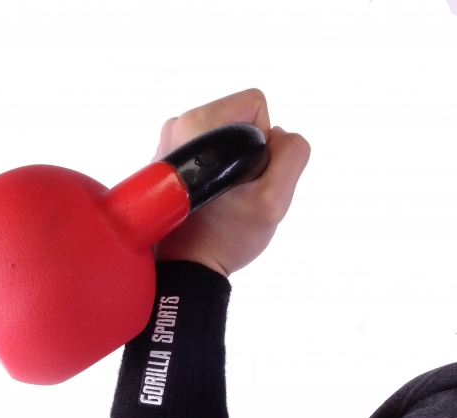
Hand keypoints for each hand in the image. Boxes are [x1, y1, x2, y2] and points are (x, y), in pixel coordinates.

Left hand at [152, 88, 310, 276]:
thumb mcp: (273, 200)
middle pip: (241, 118)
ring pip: (227, 136)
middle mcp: (177, 125)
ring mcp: (170, 142)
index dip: (265, 145)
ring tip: (223, 198)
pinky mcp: (169, 159)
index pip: (256, 105)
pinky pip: (211, 151)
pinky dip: (217, 172)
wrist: (186, 268)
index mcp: (198, 125)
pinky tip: (211, 200)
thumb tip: (282, 135)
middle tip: (237, 192)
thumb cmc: (224, 238)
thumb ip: (292, 155)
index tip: (249, 179)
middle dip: (249, 154)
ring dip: (234, 164)